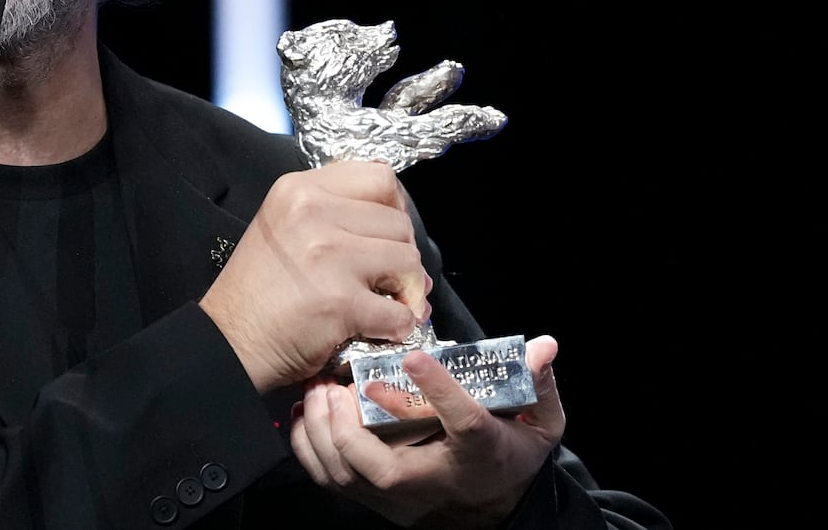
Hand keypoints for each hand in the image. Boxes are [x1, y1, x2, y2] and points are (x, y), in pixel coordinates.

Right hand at [198, 160, 426, 391]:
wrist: (229, 341)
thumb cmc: (257, 290)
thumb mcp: (283, 225)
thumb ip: (333, 212)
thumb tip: (403, 229)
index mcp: (299, 189)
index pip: (379, 177)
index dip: (395, 208)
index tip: (386, 234)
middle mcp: (313, 212)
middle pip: (399, 222)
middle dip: (401, 254)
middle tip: (385, 279)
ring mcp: (328, 255)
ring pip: (408, 261)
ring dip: (406, 290)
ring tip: (384, 302)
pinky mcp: (340, 301)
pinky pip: (400, 312)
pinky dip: (398, 327)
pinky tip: (378, 330)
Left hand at [289, 335, 564, 527]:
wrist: (493, 506)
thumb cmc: (510, 454)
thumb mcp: (539, 423)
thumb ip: (537, 384)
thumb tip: (544, 346)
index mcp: (482, 452)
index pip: (466, 422)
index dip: (441, 389)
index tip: (415, 356)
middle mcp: (436, 480)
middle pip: (384, 466)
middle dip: (349, 424)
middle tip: (332, 380)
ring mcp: (401, 496)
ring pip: (348, 475)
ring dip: (322, 430)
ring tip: (315, 390)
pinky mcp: (375, 499)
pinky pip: (330, 479)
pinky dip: (309, 447)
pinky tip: (307, 413)